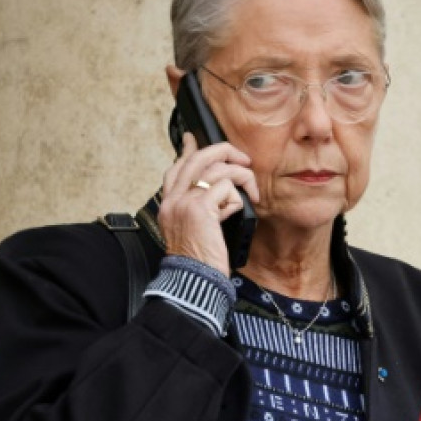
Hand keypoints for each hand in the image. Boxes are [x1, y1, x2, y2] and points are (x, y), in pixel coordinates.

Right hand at [158, 132, 258, 272]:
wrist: (193, 280)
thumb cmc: (199, 262)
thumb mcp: (192, 232)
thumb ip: (200, 209)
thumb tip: (217, 191)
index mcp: (168, 205)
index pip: (175, 168)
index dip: (188, 151)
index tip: (192, 139)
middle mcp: (173, 200)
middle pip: (197, 158)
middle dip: (223, 151)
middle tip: (242, 159)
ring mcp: (185, 202)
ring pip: (217, 168)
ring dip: (242, 176)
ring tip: (251, 191)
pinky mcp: (201, 209)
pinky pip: (227, 188)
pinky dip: (237, 198)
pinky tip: (236, 212)